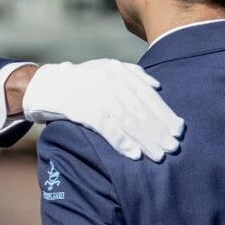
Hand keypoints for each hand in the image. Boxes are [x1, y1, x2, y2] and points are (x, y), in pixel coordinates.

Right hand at [22, 59, 184, 160]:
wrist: (46, 86)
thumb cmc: (81, 81)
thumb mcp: (105, 69)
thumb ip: (132, 74)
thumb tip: (158, 85)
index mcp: (117, 69)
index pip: (147, 94)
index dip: (164, 114)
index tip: (178, 130)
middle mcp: (108, 79)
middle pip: (140, 109)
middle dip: (158, 130)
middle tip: (172, 147)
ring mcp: (94, 93)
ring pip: (127, 120)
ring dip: (145, 140)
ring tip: (158, 155)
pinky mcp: (81, 109)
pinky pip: (107, 128)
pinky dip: (122, 142)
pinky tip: (134, 154)